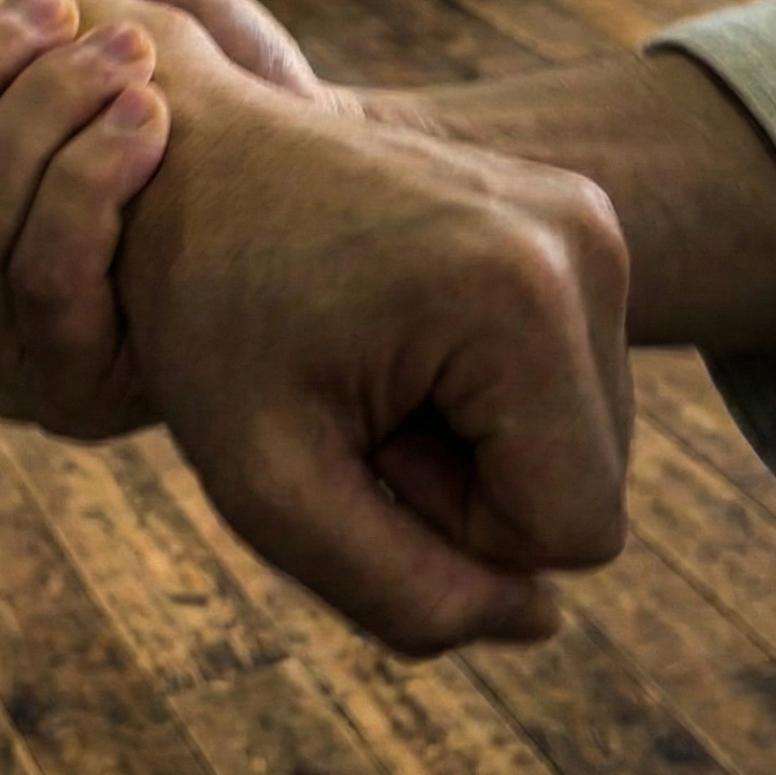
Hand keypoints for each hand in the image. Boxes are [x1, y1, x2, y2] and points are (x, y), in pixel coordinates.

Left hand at [0, 0, 634, 650]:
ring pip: (583, 440)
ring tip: (366, 359)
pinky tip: (395, 329)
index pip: (572, 533)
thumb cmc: (204, 311)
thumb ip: (401, 593)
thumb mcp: (266, 485)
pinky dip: (486, 388)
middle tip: (349, 398)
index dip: (456, 535)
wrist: (186, 151)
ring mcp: (588, 218)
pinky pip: (570, 380)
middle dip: (469, 484)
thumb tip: (542, 623)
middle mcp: (585, 241)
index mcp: (522, 297)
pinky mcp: (576, 216)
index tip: (354, 442)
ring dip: (474, 438)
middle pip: (589, 486)